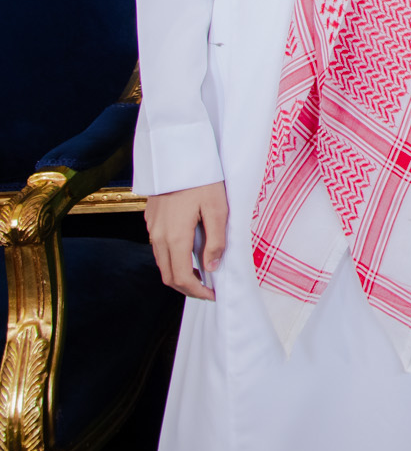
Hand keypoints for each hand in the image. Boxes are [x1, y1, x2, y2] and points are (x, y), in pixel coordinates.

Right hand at [145, 181, 227, 300]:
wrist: (177, 155)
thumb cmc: (202, 179)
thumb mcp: (218, 208)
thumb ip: (215, 240)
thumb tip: (212, 267)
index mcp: (175, 237)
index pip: (180, 278)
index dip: (197, 292)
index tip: (213, 295)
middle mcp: (158, 237)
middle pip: (167, 275)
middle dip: (187, 288)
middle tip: (208, 289)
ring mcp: (152, 229)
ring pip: (162, 263)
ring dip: (179, 274)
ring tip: (202, 273)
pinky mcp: (151, 220)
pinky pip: (160, 248)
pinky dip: (173, 259)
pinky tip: (190, 253)